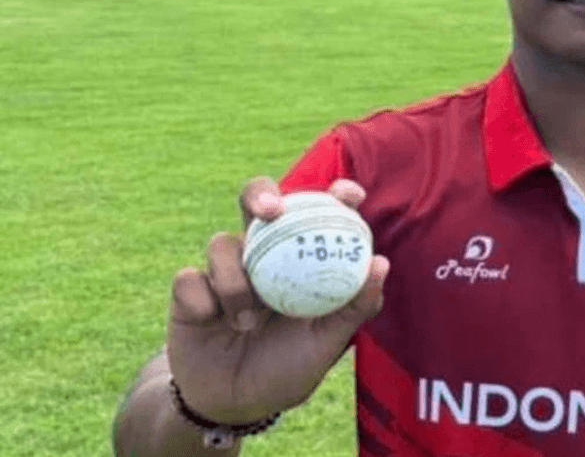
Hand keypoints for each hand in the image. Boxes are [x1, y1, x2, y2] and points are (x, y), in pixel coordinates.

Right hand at [165, 177, 388, 424]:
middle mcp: (263, 254)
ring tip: (247, 322)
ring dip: (234, 281)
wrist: (234, 404)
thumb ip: (355, 306)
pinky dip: (202, 300)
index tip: (347, 194)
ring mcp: (225, 268)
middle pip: (257, 200)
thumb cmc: (288, 367)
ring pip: (222, 244)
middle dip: (261, 194)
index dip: (333, 195)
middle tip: (272, 211)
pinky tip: (211, 320)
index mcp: (300, 259)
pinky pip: (189, 278)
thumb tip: (380, 264)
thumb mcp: (328, 342)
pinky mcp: (189, 289)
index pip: (317, 212)